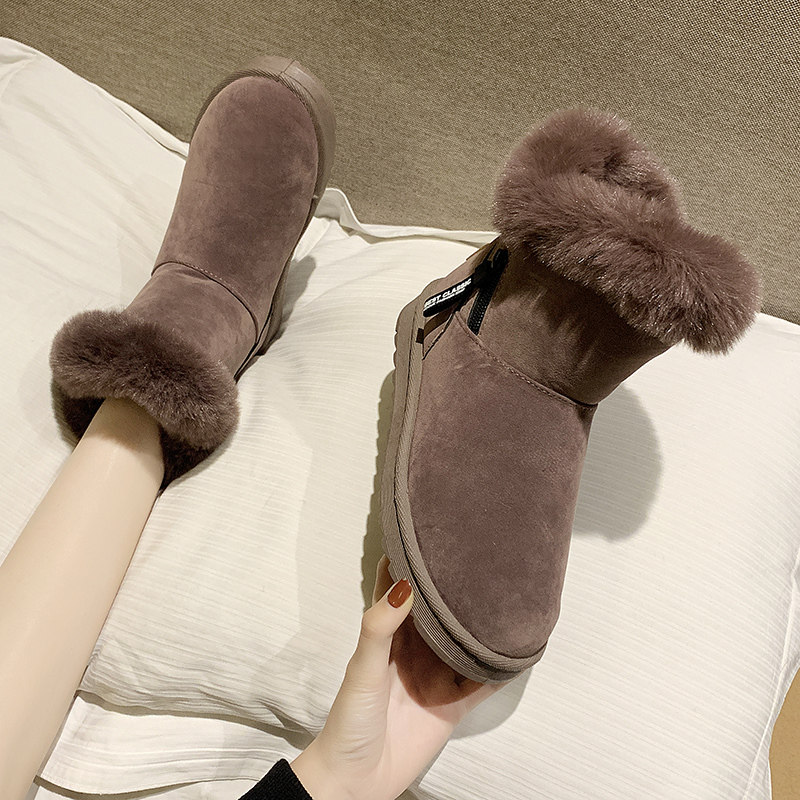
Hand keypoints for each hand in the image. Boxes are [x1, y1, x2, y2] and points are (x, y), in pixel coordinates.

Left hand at [291, 555, 514, 799]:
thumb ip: (380, 627)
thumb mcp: (363, 668)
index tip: (430, 530)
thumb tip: (404, 584)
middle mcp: (416, 650)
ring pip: (465, 642)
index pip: (400, 587)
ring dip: (482, 623)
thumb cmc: (351, 718)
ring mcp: (437, 676)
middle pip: (441, 611)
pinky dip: (499, 667)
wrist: (357, 779)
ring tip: (509, 593)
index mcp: (390, 634)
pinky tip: (519, 648)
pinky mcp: (453, 705)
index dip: (411, 561)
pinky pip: (483, 682)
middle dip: (457, 586)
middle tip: (482, 555)